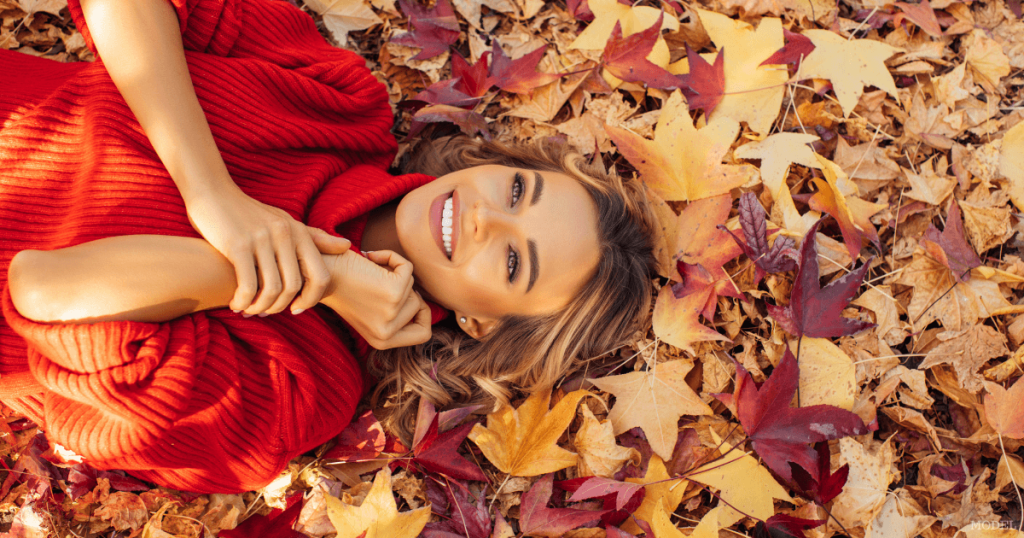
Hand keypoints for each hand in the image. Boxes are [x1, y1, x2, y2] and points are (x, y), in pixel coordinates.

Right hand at [184, 183, 350, 315]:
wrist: (212, 193)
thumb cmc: (250, 214)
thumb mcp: (286, 222)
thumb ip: (315, 238)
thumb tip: (347, 247)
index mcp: (300, 232)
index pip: (321, 277)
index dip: (311, 300)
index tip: (295, 309)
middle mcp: (285, 234)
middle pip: (294, 287)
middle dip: (279, 307)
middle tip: (264, 312)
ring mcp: (262, 239)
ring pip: (272, 289)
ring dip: (259, 307)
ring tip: (248, 310)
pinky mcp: (237, 245)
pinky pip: (248, 285)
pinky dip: (243, 301)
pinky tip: (235, 303)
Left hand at [321, 250, 431, 349]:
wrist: (317, 270)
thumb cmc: (341, 286)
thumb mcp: (369, 313)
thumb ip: (394, 318)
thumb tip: (422, 306)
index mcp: (382, 341)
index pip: (422, 334)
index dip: (421, 314)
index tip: (408, 297)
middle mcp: (387, 332)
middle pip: (418, 306)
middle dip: (402, 289)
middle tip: (375, 282)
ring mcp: (391, 313)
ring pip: (412, 286)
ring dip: (394, 273)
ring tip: (369, 272)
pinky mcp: (393, 291)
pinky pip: (407, 267)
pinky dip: (391, 257)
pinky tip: (370, 258)